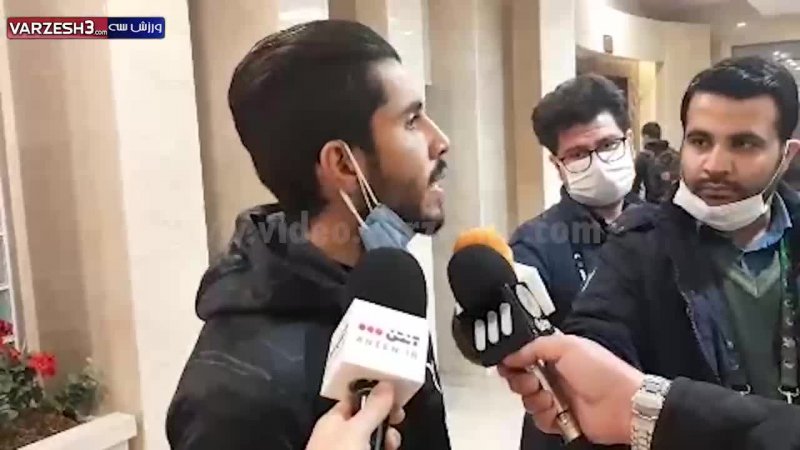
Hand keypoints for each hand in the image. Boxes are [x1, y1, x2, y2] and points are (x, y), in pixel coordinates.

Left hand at [306, 382, 404, 449]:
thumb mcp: (357, 431)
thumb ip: (373, 408)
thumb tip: (386, 385)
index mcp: (334, 421)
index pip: (357, 399)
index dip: (377, 396)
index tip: (396, 398)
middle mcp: (340, 437)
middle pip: (370, 421)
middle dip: (386, 424)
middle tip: (394, 430)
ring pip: (374, 441)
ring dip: (387, 442)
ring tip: (390, 447)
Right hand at [497, 334, 643, 444]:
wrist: (623, 405)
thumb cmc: (603, 372)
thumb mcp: (567, 345)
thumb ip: (535, 346)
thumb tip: (512, 354)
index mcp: (556, 356)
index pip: (524, 357)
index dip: (513, 361)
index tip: (508, 365)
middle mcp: (555, 376)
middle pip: (521, 379)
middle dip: (521, 381)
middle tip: (533, 381)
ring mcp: (557, 398)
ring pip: (528, 401)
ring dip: (535, 399)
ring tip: (550, 397)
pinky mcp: (560, 419)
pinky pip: (539, 419)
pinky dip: (545, 416)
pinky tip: (557, 410)